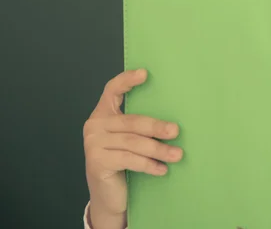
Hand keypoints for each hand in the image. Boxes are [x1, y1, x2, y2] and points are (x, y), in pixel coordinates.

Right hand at [83, 69, 182, 228]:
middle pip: (132, 121)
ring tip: (177, 155)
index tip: (145, 73)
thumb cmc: (125, 163)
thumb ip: (140, 126)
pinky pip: (129, 159)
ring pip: (133, 142)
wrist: (109, 196)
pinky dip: (149, 165)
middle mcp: (94, 125)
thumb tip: (173, 121)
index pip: (112, 89)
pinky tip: (162, 169)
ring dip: (158, 150)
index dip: (127, 80)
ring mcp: (93, 144)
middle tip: (176, 131)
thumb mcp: (131, 139)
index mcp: (103, 113)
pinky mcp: (96, 162)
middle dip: (157, 127)